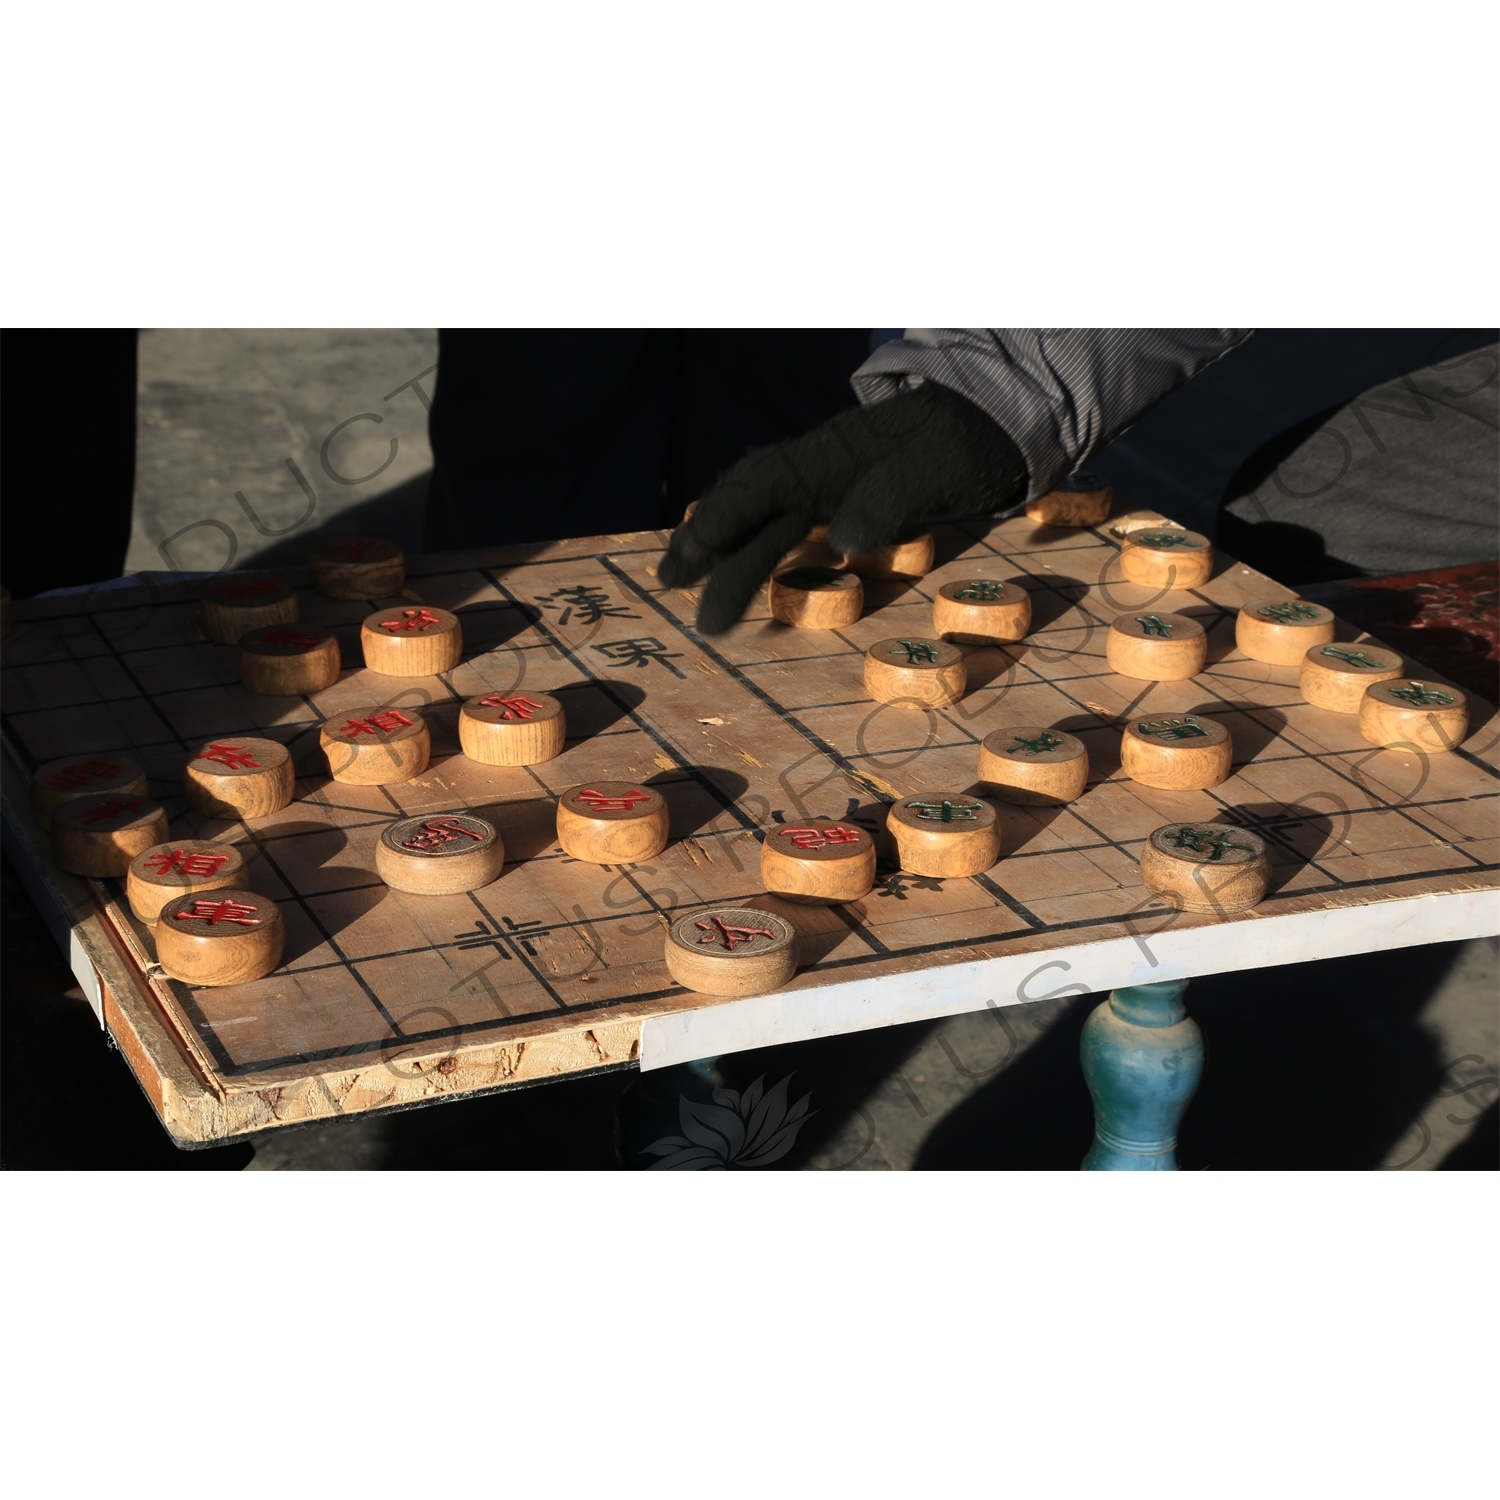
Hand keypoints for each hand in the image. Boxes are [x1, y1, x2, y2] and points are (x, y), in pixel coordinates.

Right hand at [658, 382, 1027, 633]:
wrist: (988, 413)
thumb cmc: (967, 442)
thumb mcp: (938, 470)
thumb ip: (890, 499)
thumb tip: (843, 540)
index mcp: (832, 459)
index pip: (765, 488)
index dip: (727, 518)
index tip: (696, 549)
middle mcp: (815, 466)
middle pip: (748, 503)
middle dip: (706, 542)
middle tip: (669, 582)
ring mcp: (821, 476)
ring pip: (753, 505)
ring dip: (713, 536)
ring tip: (678, 570)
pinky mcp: (832, 489)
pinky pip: (773, 507)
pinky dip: (742, 525)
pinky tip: (727, 544)